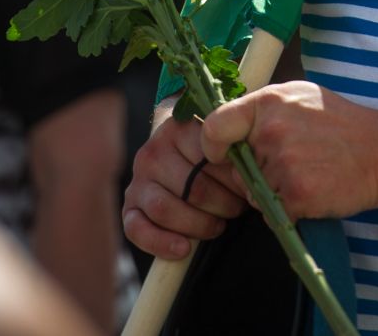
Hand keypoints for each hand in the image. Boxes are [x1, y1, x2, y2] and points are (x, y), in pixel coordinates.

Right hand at [121, 106, 249, 259]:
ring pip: (165, 209)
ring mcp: (139, 179)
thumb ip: (236, 151)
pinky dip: (161, 242)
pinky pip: (137, 229)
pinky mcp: (130, 206)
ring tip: (218, 225)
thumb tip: (248, 177)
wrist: (182, 155)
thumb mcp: (226, 143)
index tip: (247, 187)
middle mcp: (154, 151)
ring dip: (198, 225)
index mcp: (180, 129)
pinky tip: (183, 249)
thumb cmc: (214, 154)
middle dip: (222, 205)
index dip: (233, 179)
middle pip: (192, 188)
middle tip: (237, 208)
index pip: (209, 157)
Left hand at [200, 81, 377, 220]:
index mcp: (269, 102)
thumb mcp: (300, 96)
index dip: (213, 146)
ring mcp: (283, 166)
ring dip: (274, 194)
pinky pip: (274, 214)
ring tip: (307, 174)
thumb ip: (263, 108)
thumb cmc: (340, 123)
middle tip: (293, 162)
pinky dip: (289, 211)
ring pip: (255, 194)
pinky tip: (313, 192)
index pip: (215, 127)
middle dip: (256, 173)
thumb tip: (228, 126)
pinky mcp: (296, 196)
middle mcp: (271, 132)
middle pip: (238, 168)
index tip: (223, 153)